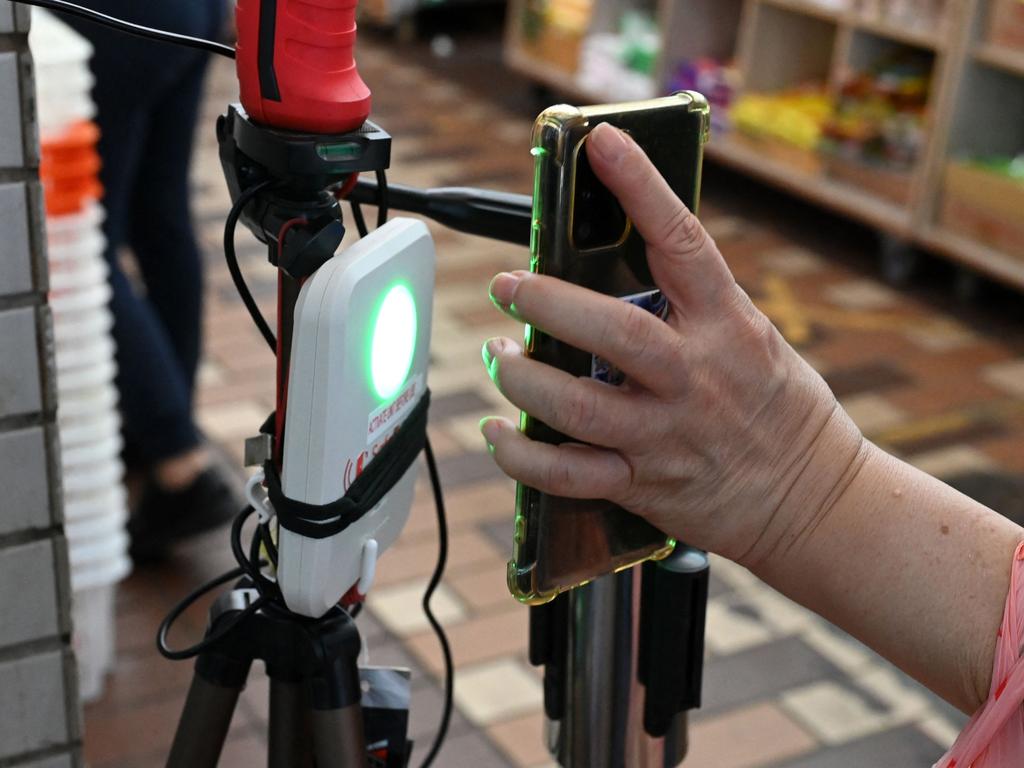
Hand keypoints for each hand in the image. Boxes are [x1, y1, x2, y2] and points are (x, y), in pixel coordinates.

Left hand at [479, 123, 865, 564]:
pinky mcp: (645, 483)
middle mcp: (695, 377)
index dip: (641, 187)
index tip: (604, 143)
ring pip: (576, 405)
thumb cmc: (781, 411)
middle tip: (509, 284)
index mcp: (728, 328)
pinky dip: (523, 456)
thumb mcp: (753, 340)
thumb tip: (626, 265)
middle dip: (548, 302)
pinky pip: (568, 475)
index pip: (682, 243)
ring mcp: (666, 434)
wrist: (814, 501)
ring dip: (524, 377)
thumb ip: (694, 308)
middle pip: (612, 331)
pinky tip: (500, 433)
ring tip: (500, 355)